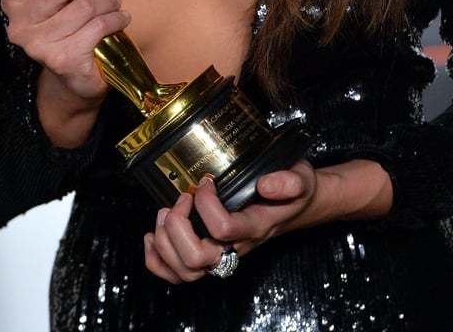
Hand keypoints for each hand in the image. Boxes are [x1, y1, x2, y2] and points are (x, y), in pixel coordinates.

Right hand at [0, 0, 130, 107]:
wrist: (75, 76)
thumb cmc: (69, 20)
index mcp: (12, 0)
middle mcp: (19, 24)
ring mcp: (38, 45)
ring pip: (82, 8)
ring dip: (107, 0)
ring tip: (114, 0)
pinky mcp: (62, 60)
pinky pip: (97, 28)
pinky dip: (115, 19)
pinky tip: (121, 18)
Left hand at [143, 158, 393, 283]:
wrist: (297, 207)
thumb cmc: (294, 191)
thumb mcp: (300, 177)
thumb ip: (289, 181)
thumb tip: (264, 183)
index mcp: (255, 227)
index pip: (223, 229)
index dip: (206, 203)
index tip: (206, 180)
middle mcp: (236, 248)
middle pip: (196, 259)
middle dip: (178, 226)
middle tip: (182, 198)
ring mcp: (221, 256)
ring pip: (184, 272)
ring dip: (165, 242)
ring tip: (166, 212)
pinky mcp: (210, 256)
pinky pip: (177, 275)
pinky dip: (157, 261)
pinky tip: (152, 237)